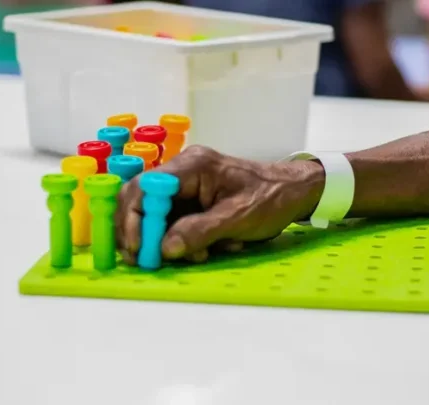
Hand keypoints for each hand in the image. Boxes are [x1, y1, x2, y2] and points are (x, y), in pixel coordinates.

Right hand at [115, 146, 324, 263]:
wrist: (296, 191)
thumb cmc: (272, 197)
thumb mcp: (238, 217)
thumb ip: (200, 231)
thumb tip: (165, 248)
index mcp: (193, 166)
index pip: (145, 187)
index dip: (133, 218)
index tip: (139, 249)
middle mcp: (184, 171)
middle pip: (142, 200)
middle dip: (141, 233)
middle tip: (146, 261)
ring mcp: (187, 186)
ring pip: (156, 215)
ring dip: (166, 241)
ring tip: (193, 256)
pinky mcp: (194, 201)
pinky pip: (174, 222)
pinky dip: (182, 241)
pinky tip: (206, 250)